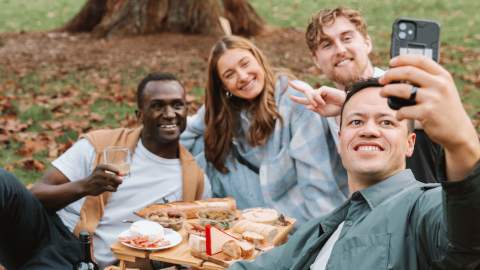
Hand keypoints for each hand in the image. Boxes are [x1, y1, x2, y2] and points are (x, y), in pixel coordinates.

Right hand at [81, 164, 122, 195]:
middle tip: (121, 181)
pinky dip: (114, 189)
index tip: (120, 173)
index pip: (108, 167)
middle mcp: (98, 173)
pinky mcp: (99, 188)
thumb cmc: (98, 177)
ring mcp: (98, 181)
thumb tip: (125, 173)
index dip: (115, 170)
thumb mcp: (103, 172)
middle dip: (118, 179)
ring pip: (111, 183)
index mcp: (99, 167)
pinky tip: (114, 188)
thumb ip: (114, 172)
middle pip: (111, 176)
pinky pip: (110, 189)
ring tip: (117, 185)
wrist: (86, 186)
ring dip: (116, 184)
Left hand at [289, 81, 345, 116]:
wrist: (344, 106)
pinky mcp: (323, 89)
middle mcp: (316, 96)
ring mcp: (320, 92)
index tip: (289, 96)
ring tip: (318, 105)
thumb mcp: (323, 113)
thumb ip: (315, 110)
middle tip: (289, 83)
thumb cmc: (335, 109)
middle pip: (304, 90)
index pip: (304, 100)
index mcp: (315, 102)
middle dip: (297, 87)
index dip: (297, 99)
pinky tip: (323, 102)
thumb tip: (306, 106)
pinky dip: (318, 99)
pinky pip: (316, 94)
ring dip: (312, 100)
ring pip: (309, 94)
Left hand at [379, 55, 479, 179]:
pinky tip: (399, 115)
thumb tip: (399, 73)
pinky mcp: (427, 113)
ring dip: (387, 90)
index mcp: (443, 76)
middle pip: (408, 72)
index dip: (402, 59)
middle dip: (390, 74)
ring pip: (402, 89)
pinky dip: (398, 113)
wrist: (458, 131)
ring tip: (382, 93)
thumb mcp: (443, 89)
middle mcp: (440, 85)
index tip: (391, 63)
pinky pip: (404, 110)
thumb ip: (427, 80)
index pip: (420, 60)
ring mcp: (434, 98)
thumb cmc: (445, 109)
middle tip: (382, 80)